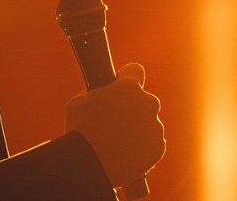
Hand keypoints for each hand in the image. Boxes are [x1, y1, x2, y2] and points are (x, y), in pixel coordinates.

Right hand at [64, 63, 164, 187]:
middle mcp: (147, 103)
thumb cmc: (79, 131)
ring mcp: (155, 126)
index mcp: (129, 87)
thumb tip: (100, 95)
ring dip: (138, 130)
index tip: (120, 86)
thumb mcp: (78, 102)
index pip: (135, 71)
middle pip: (144, 101)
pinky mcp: (158, 148)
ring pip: (149, 124)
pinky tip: (126, 155)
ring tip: (117, 144)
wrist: (88, 166)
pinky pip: (153, 144)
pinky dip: (143, 149)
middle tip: (114, 123)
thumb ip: (96, 94)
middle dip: (132, 108)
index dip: (126, 78)